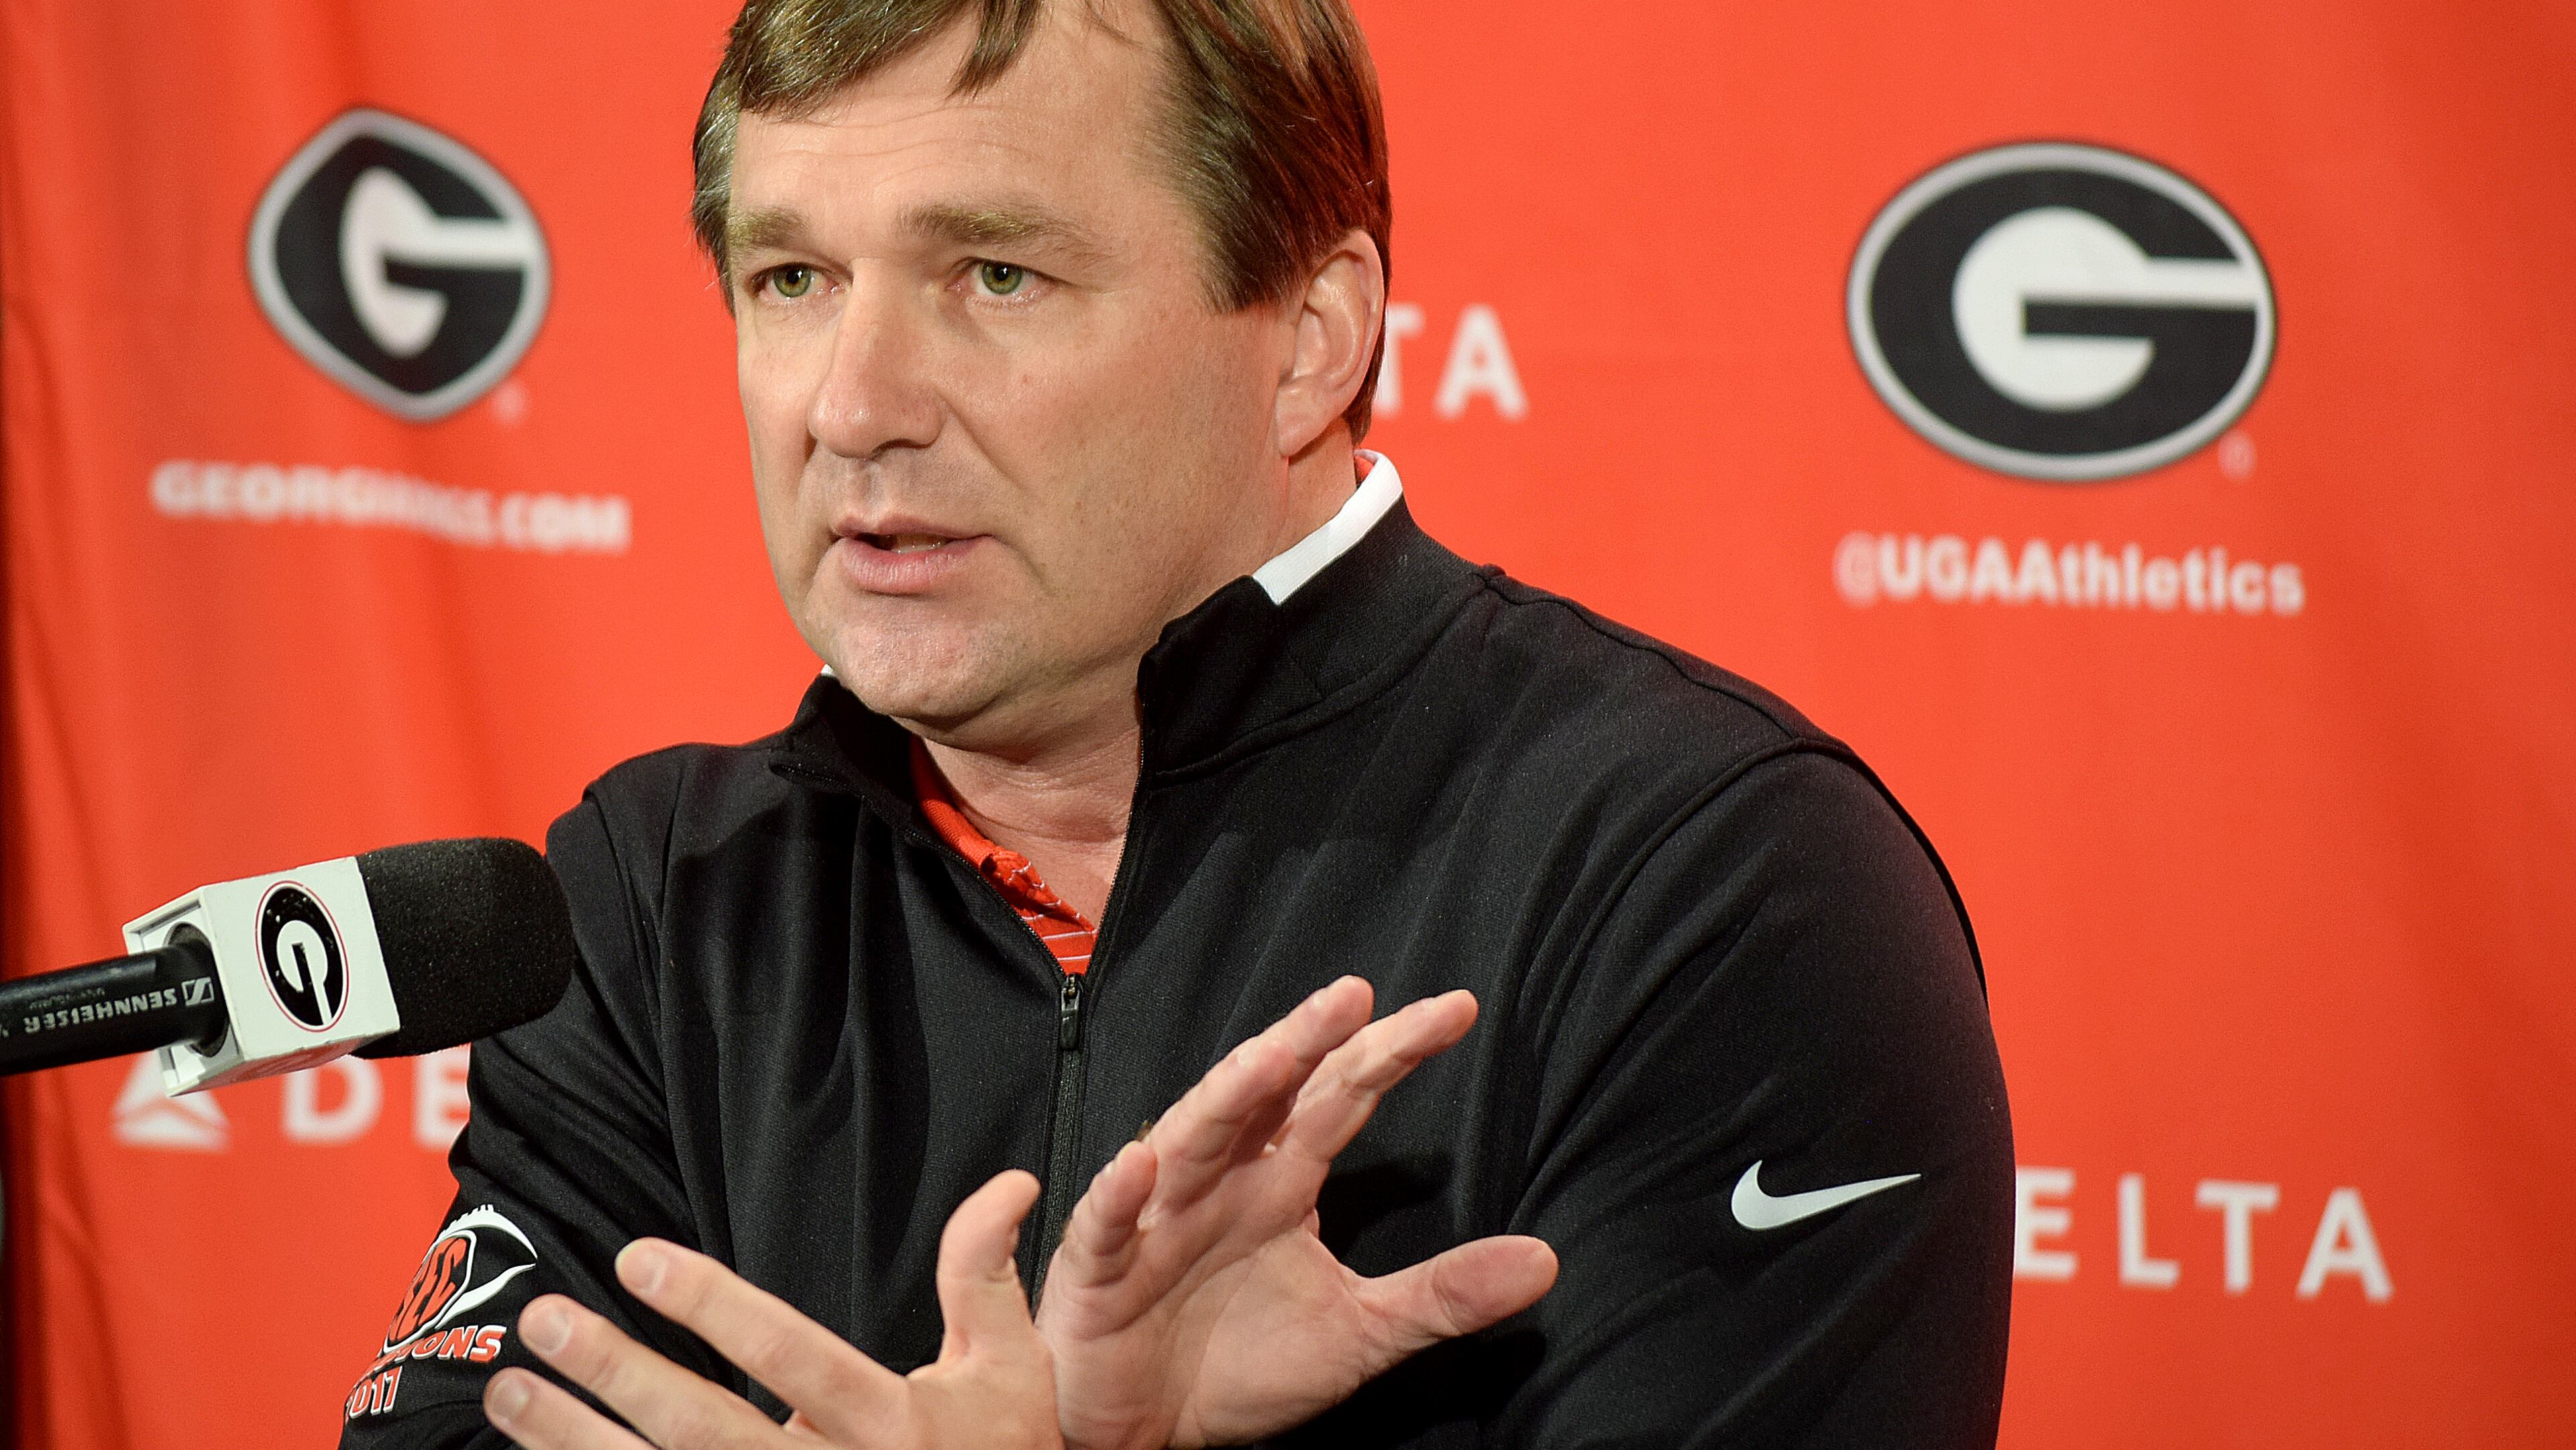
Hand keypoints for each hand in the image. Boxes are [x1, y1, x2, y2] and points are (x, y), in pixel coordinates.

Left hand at [484, 1170, 1061, 1449]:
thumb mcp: (1011, 1369)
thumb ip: (984, 1276)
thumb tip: (1007, 1184)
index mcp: (893, 1425)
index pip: (789, 1356)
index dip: (712, 1306)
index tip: (640, 1259)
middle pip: (704, 1430)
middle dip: (616, 1374)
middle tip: (545, 1322)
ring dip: (576, 1440)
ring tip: (511, 1391)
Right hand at [1035, 978, 1558, 1449]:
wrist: (1147, 1432)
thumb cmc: (1240, 1366)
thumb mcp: (1359, 1333)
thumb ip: (1444, 1293)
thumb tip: (1548, 1259)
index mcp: (1281, 1183)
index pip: (1342, 1097)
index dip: (1391, 1052)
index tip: (1456, 1009)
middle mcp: (1221, 1180)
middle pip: (1265, 1095)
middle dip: (1305, 1041)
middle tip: (1355, 995)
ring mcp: (1156, 1215)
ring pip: (1190, 1139)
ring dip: (1226, 1096)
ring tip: (1270, 1059)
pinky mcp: (1099, 1267)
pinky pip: (1108, 1225)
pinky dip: (1121, 1195)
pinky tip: (1142, 1166)